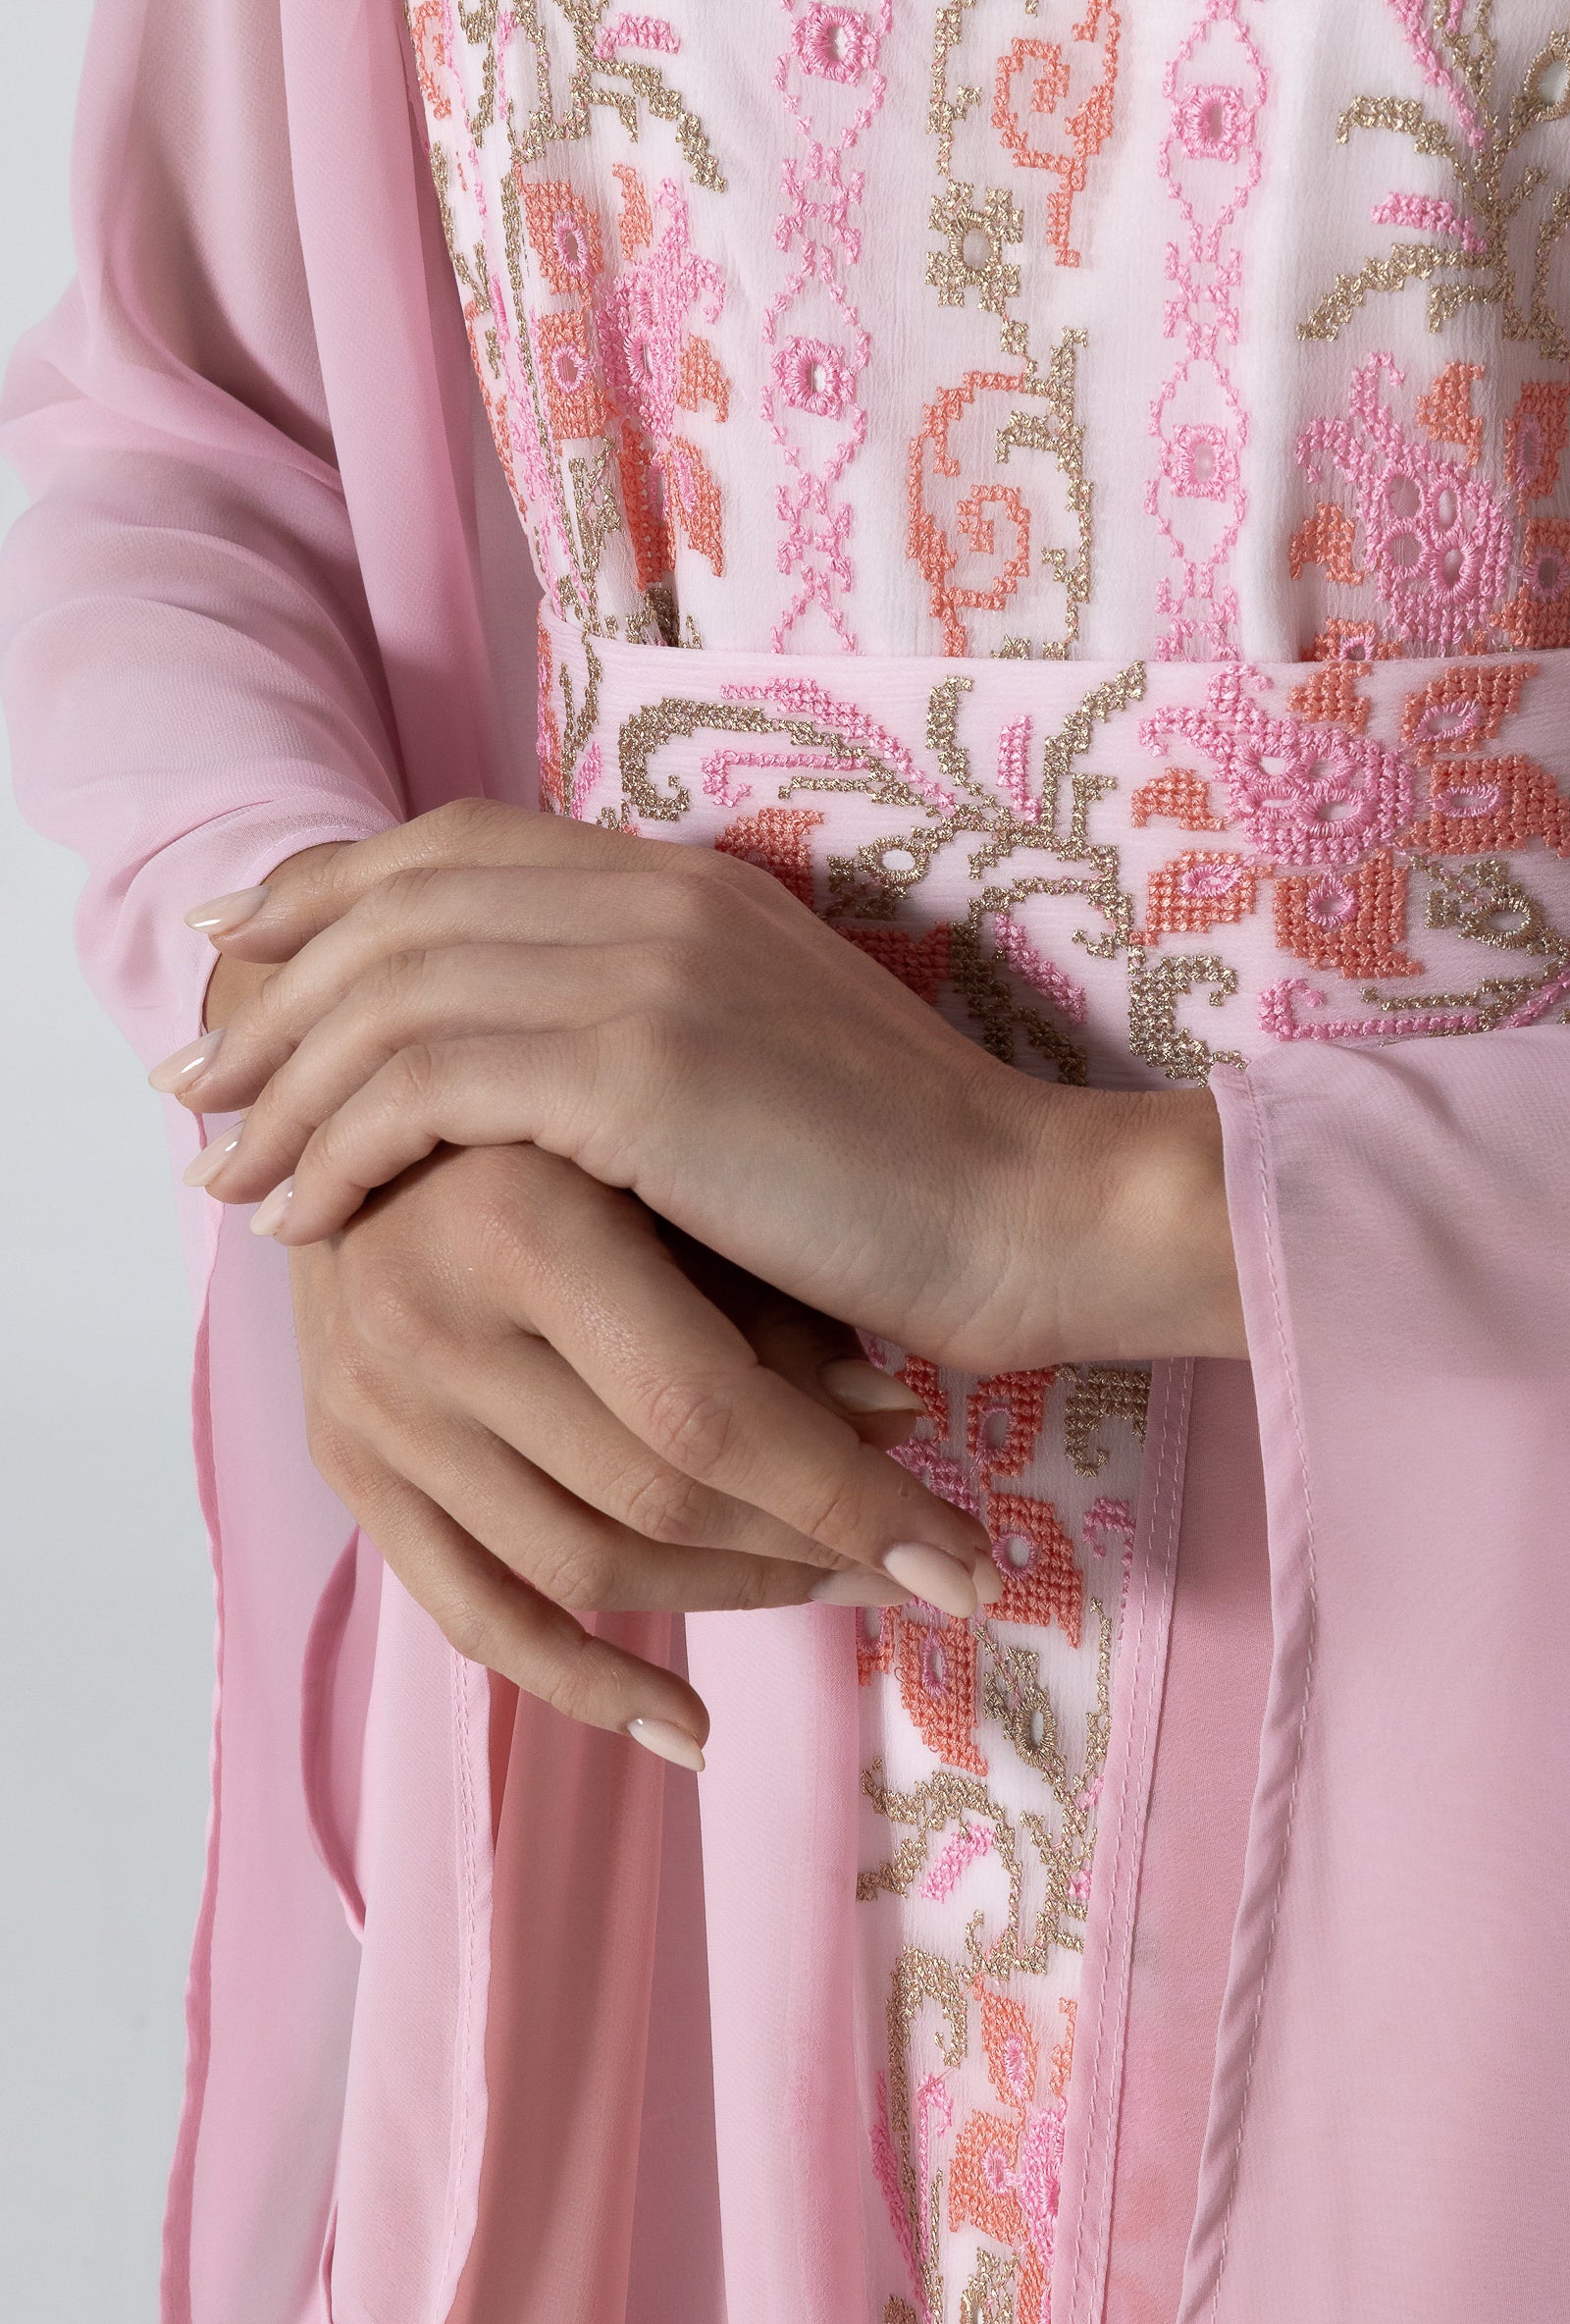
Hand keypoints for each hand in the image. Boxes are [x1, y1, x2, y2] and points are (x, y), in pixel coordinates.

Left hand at [162, 802, 1245, 1364]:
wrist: (1031, 1214)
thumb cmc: (902, 1178)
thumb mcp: (762, 1059)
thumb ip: (641, 1020)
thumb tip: (508, 1064)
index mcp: (682, 878)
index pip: (453, 847)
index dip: (329, 893)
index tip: (244, 956)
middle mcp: (653, 894)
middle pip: (396, 909)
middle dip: (272, 993)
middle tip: (197, 1080)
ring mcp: (648, 969)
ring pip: (391, 996)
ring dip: (286, 1085)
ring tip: (226, 1171)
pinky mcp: (642, 1070)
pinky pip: (426, 1086)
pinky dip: (343, 1146)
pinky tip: (310, 1211)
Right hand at [280, 1139, 997, 1764]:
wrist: (357, 1099)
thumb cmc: (557, 1114)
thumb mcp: (669, 1162)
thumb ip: (767, 1296)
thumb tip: (893, 1419)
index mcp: (516, 1218)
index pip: (706, 1414)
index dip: (849, 1499)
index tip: (969, 1563)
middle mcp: (425, 1323)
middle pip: (653, 1498)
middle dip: (815, 1546)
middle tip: (927, 1566)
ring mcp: (373, 1407)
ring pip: (578, 1567)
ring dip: (732, 1596)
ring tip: (840, 1591)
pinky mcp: (345, 1464)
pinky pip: (471, 1615)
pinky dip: (583, 1683)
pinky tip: (688, 1729)